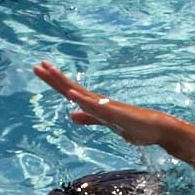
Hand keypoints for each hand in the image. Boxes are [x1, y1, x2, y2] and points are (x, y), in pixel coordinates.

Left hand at [33, 63, 173, 147]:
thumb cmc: (134, 126)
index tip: (41, 70)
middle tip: (37, 65)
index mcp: (94, 104)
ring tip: (49, 71)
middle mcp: (98, 101)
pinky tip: (71, 94)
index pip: (70, 90)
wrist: (156, 129)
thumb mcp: (105, 122)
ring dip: (64, 82)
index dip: (55, 81)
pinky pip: (95, 106)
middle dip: (54, 77)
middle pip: (71, 87)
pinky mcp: (114, 113)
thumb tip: (71, 115)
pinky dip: (82, 99)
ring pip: (80, 92)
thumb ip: (89, 118)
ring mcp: (106, 106)